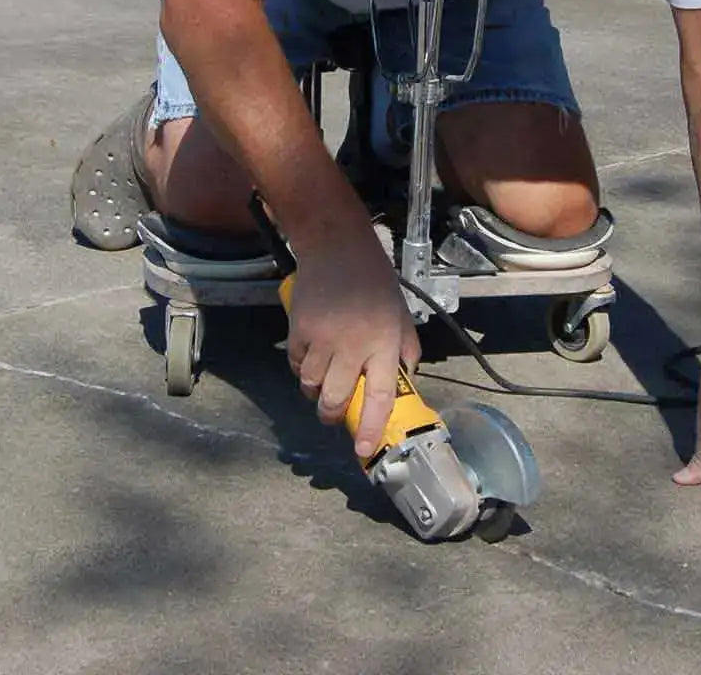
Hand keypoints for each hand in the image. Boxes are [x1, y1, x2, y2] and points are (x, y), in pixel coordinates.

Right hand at [285, 233, 420, 460]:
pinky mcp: (299, 329)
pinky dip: (300, 368)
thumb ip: (405, 351)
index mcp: (383, 343)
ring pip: (311, 385)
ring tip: (321, 383)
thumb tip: (403, 383)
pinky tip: (310, 358)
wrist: (337, 249)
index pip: (380, 397)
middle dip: (332, 415)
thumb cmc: (374, 282)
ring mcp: (322, 338)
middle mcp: (353, 345)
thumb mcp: (400, 315)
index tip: (363, 451)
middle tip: (334, 415)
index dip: (371, 428)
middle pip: (336, 399)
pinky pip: (295, 363)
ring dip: (314, 392)